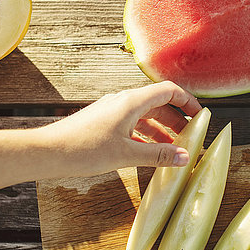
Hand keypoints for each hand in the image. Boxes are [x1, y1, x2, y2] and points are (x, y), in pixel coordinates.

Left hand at [41, 81, 201, 176]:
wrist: (48, 152)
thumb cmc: (84, 149)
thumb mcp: (127, 154)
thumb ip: (158, 155)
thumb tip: (185, 157)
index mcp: (132, 102)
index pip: (168, 92)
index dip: (187, 102)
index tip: (200, 116)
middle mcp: (123, 101)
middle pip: (158, 104)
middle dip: (177, 120)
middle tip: (190, 138)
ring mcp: (112, 111)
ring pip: (145, 116)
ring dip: (161, 130)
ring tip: (173, 148)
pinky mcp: (104, 122)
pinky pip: (132, 124)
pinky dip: (145, 135)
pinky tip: (149, 152)